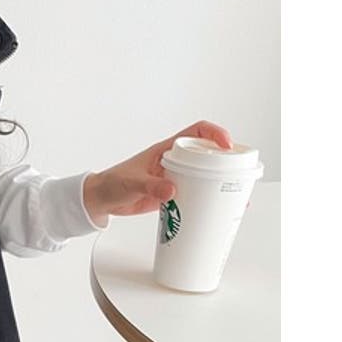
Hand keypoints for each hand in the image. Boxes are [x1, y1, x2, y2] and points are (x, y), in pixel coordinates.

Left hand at [83, 120, 233, 222]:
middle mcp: (173, 161)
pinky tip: (216, 209)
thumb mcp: (131, 183)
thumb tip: (172, 192)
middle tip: (241, 174)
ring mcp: (173, 178)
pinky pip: (193, 194)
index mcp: (165, 150)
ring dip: (219, 183)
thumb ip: (150, 187)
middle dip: (226, 161)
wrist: (100, 200)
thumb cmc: (112, 183)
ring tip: (239, 194)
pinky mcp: (171, 195)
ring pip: (203, 175)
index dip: (214, 135)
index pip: (195, 132)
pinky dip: (206, 200)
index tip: (227, 146)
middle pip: (207, 155)